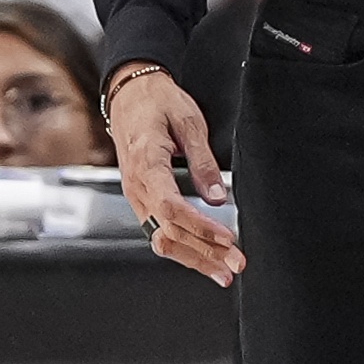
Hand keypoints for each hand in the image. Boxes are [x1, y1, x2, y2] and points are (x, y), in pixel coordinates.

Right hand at [105, 64, 245, 285]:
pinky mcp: (141, 199)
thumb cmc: (157, 102)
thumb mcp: (189, 122)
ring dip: (193, 258)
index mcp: (146, 165)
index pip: (171, 208)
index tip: (227, 238)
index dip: (201, 227)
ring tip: (222, 271)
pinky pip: (159, 231)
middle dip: (203, 253)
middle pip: (168, 232)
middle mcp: (136, 187)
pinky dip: (182, 248)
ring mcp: (136, 196)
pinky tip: (202, 257)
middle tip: (234, 265)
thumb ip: (203, 162)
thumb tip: (218, 198)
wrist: (130, 93)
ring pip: (162, 239)